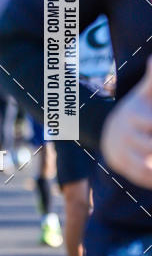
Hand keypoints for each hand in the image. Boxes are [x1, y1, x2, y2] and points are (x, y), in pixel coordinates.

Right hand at [100, 56, 151, 188]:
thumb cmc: (135, 111)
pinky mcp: (121, 165)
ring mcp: (122, 150)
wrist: (107, 130)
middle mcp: (125, 133)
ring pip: (145, 164)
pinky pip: (140, 175)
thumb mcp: (143, 94)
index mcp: (133, 115)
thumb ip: (151, 79)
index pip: (149, 122)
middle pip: (148, 146)